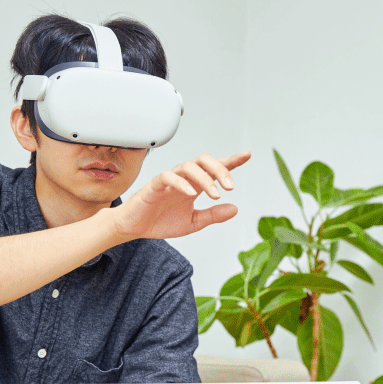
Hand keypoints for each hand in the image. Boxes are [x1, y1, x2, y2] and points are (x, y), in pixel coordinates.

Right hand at [112, 151, 250, 241]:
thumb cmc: (161, 221)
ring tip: (215, 194)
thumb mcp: (194, 222)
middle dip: (221, 169)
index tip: (247, 155)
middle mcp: (185, 179)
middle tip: (231, 187)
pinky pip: (168, 176)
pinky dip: (182, 183)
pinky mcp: (155, 185)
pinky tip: (191, 193)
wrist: (135, 228)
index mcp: (195, 185)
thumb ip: (213, 215)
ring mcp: (170, 180)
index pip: (215, 168)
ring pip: (189, 166)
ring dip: (205, 178)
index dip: (231, 161)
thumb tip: (235, 209)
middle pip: (205, 161)